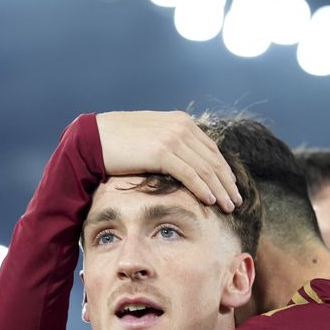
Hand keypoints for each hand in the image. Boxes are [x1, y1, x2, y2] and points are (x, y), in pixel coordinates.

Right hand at [96, 111, 240, 212]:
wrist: (92, 138)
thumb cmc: (121, 142)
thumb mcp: (154, 137)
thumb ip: (173, 145)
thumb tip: (189, 163)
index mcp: (182, 122)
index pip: (212, 150)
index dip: (224, 171)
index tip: (232, 187)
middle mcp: (182, 127)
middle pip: (214, 160)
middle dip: (227, 183)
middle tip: (236, 201)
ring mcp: (172, 138)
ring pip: (205, 169)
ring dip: (220, 190)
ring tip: (228, 207)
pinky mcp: (161, 152)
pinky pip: (190, 174)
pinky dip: (202, 188)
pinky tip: (210, 201)